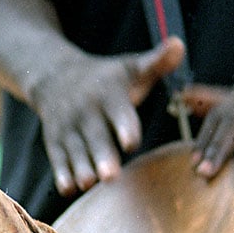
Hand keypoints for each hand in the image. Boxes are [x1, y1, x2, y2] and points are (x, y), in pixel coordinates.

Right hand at [28, 37, 183, 195]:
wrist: (55, 77)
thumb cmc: (106, 78)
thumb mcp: (130, 67)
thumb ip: (157, 62)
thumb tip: (179, 44)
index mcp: (108, 94)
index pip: (118, 112)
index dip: (124, 127)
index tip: (130, 143)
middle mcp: (86, 111)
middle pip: (95, 136)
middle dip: (102, 155)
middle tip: (110, 176)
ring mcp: (68, 128)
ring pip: (75, 151)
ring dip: (81, 167)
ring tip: (89, 183)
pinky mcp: (54, 141)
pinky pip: (57, 159)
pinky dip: (62, 173)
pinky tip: (68, 189)